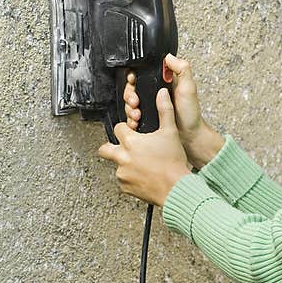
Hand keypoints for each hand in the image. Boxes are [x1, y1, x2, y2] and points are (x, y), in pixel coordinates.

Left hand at [97, 87, 191, 206]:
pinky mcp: (125, 187)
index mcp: (131, 142)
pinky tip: (144, 175)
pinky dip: (131, 178)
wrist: (176, 188)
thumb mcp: (170, 132)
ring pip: (116, 165)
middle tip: (124, 148)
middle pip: (104, 149)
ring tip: (142, 164)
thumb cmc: (173, 162)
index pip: (118, 128)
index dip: (126, 129)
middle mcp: (122, 158)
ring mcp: (122, 174)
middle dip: (111, 146)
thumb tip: (162, 94)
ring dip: (125, 163)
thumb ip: (164, 110)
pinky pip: (123, 180)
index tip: (132, 132)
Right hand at [123, 54, 218, 166]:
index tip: (133, 80)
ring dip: (129, 108)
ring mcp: (150, 106)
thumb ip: (182, 69)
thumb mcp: (189, 87)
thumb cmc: (191, 113)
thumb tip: (168, 56)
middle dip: (129, 95)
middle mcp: (154, 93)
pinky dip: (130, 119)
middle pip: (133, 88)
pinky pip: (132, 117)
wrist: (189, 136)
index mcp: (163, 82)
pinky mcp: (147, 118)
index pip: (143, 74)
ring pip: (130, 103)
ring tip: (136, 114)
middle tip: (135, 102)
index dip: (134, 76)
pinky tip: (135, 122)